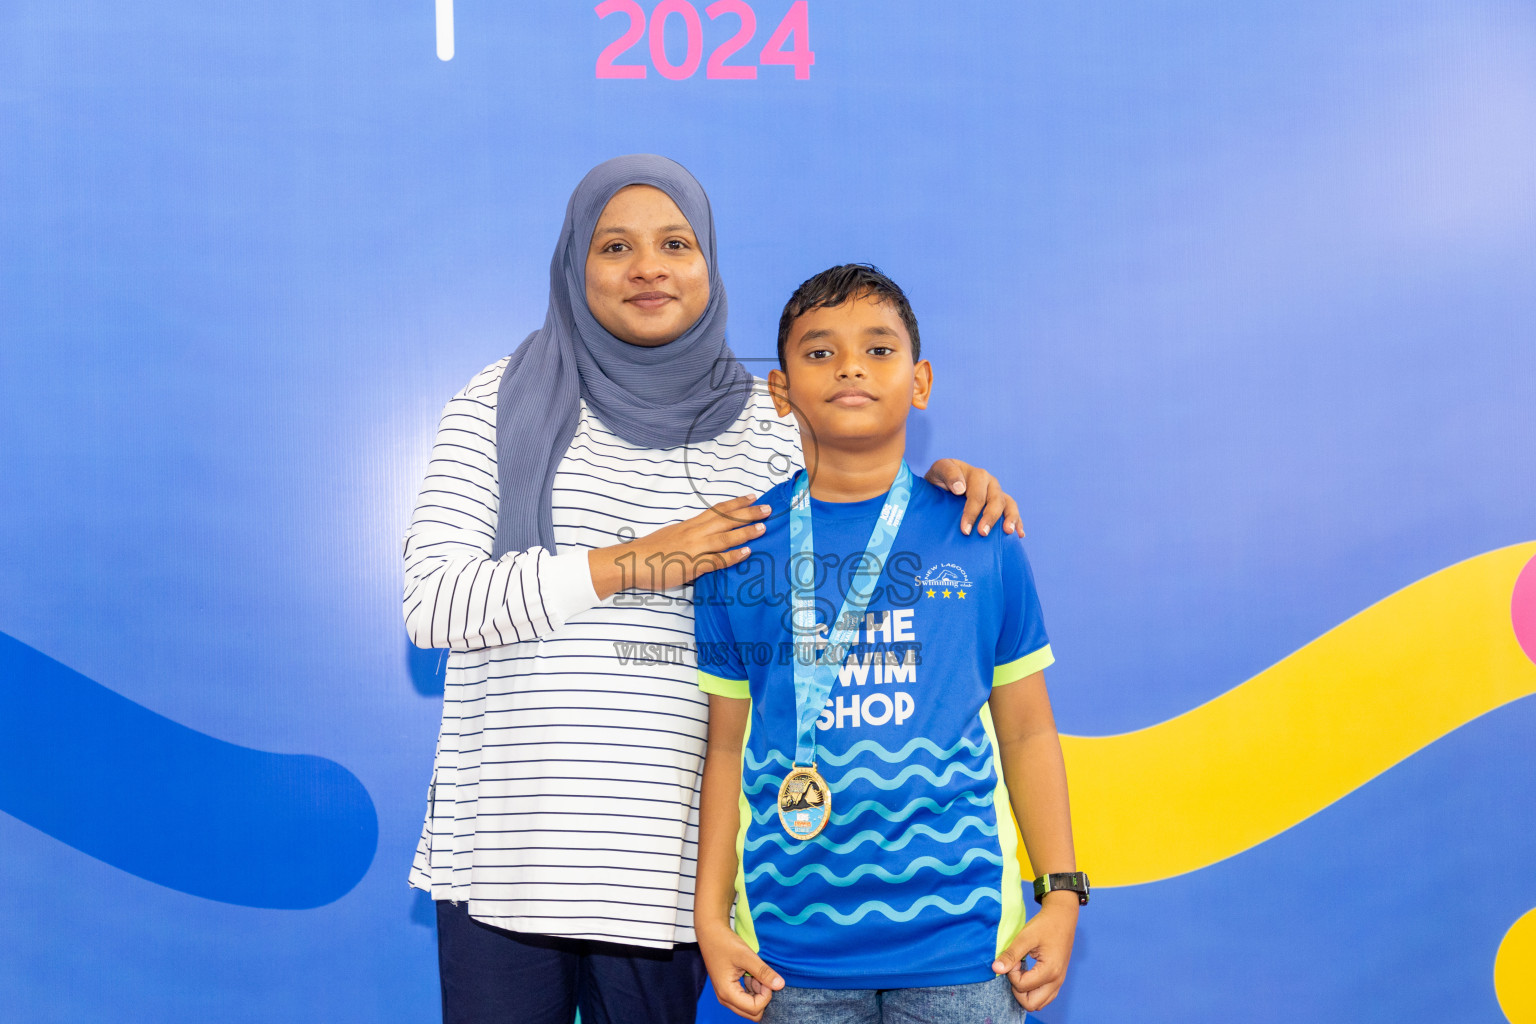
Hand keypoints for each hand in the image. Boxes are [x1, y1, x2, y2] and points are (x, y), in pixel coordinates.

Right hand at [589, 495, 769, 599]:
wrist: (631, 562)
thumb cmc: (649, 553)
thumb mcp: (672, 538)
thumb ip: (690, 537)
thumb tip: (705, 538)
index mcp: (689, 525)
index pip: (717, 510)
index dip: (736, 503)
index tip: (752, 497)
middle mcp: (693, 532)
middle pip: (725, 519)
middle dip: (748, 513)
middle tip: (767, 509)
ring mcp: (693, 548)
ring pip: (724, 537)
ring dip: (745, 532)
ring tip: (763, 528)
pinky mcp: (691, 564)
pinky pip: (716, 559)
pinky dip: (732, 556)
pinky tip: (746, 553)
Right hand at [698, 922, 784, 1020]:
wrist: (710, 933)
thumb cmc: (725, 943)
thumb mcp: (746, 956)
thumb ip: (763, 972)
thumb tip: (781, 985)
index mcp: (727, 993)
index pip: (755, 1008)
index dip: (766, 995)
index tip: (765, 978)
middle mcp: (725, 999)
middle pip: (753, 1013)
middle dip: (762, 997)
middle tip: (761, 978)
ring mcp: (727, 995)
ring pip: (750, 1007)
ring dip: (758, 993)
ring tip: (755, 973)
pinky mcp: (730, 990)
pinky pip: (746, 999)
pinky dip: (753, 989)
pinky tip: (751, 973)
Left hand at [923, 459, 1023, 536]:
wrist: (941, 488)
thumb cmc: (938, 481)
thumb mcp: (938, 471)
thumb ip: (947, 473)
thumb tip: (960, 488)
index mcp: (975, 474)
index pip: (976, 492)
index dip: (972, 510)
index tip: (965, 529)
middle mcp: (988, 482)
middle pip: (995, 498)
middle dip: (990, 517)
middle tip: (982, 534)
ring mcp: (996, 492)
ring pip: (1008, 503)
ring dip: (1010, 518)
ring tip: (1008, 532)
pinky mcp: (1001, 503)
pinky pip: (1012, 511)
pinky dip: (1017, 522)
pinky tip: (1019, 534)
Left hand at [991, 894, 1077, 1011]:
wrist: (1062, 918)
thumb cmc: (1045, 925)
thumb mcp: (1025, 937)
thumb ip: (1011, 954)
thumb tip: (996, 969)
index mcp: (1050, 971)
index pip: (1022, 986)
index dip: (1012, 973)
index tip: (1014, 958)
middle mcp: (1056, 981)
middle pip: (1031, 1004)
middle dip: (1017, 990)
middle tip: (1015, 969)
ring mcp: (1059, 982)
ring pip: (1038, 1004)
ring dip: (1025, 992)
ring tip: (1021, 971)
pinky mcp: (1057, 980)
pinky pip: (1044, 997)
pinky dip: (1033, 991)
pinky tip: (1028, 973)